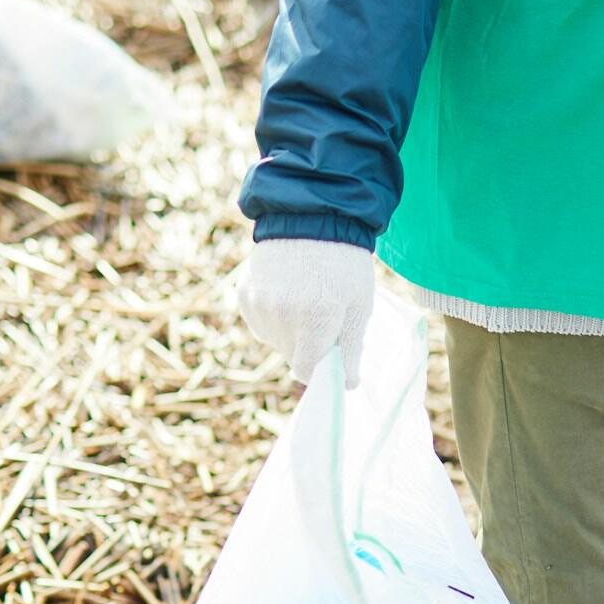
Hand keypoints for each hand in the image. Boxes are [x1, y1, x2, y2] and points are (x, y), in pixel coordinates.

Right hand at [238, 239, 375, 387]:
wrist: (311, 217)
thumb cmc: (344, 264)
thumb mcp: (358, 306)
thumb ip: (351, 349)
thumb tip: (347, 385)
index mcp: (316, 319)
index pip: (307, 370)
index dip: (320, 369)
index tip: (330, 359)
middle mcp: (282, 315)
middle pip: (292, 356)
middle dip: (308, 346)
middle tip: (324, 317)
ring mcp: (260, 304)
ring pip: (275, 340)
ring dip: (290, 332)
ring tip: (305, 298)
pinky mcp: (245, 295)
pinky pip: (260, 323)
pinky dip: (273, 316)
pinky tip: (287, 292)